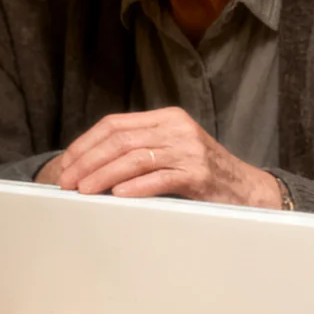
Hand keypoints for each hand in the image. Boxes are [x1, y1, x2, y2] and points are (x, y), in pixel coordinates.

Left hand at [36, 107, 282, 208]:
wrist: (247, 190)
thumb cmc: (202, 174)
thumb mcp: (172, 150)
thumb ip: (139, 149)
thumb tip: (90, 166)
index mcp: (165, 118)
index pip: (114, 124)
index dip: (86, 143)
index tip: (66, 163)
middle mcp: (176, 129)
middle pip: (120, 140)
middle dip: (88, 161)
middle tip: (67, 180)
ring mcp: (188, 150)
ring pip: (135, 159)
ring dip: (104, 175)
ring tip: (84, 190)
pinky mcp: (198, 174)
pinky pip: (160, 179)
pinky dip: (136, 187)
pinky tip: (117, 195)